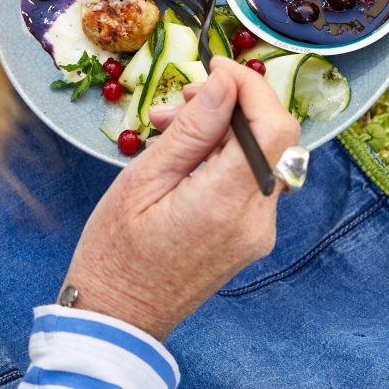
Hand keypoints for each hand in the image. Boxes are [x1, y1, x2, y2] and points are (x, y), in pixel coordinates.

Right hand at [61, 58, 301, 340]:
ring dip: (223, 130)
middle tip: (177, 100)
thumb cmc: (114, 254)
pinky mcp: (251, 239)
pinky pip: (250, 181)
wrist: (118, 320)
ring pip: (262, 156)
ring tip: (166, 128)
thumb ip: (191, 130)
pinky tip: (183, 159)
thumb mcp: (142, 181)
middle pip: (273, 138)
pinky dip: (224, 157)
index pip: (274, 126)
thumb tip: (224, 83)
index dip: (251, 86)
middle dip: (231, 105)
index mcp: (226, 203)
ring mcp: (258, 233)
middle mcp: (255, 219)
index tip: (214, 68)